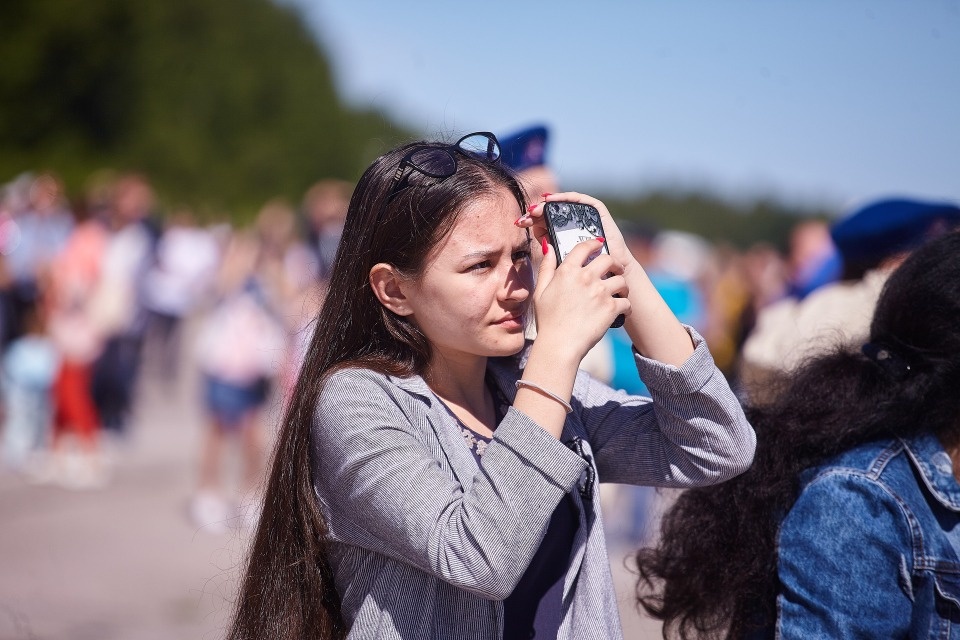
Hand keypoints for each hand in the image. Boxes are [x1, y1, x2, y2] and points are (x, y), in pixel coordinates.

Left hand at [517, 191, 638, 276]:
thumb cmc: (589, 269)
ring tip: (535, 209)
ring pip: (562, 205)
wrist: (613, 270)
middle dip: (536, 212)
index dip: (531, 221)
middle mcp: (571, 222)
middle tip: (525, 216)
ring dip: (547, 204)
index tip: (519, 223)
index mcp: (562, 233)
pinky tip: (551, 199)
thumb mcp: (565, 260)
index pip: (543, 222)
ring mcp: (583, 215)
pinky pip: (578, 199)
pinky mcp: (595, 209)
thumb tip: (542, 244)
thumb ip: (553, 254)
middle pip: (550, 212)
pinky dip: (564, 197)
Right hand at [532, 234, 630, 363]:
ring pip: (621, 280)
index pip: (584, 247)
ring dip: (622, 286)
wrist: (559, 345)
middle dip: (614, 263)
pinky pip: (626, 302)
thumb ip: (546, 267)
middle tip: (615, 270)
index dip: (594, 243)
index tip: (599, 245)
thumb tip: (548, 247)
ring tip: (620, 292)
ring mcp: (600, 292)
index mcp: (567, 271)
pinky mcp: (611, 308)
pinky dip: (626, 307)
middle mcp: (586, 278)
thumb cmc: (547, 320)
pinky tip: (622, 311)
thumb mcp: (540, 291)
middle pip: (609, 259)